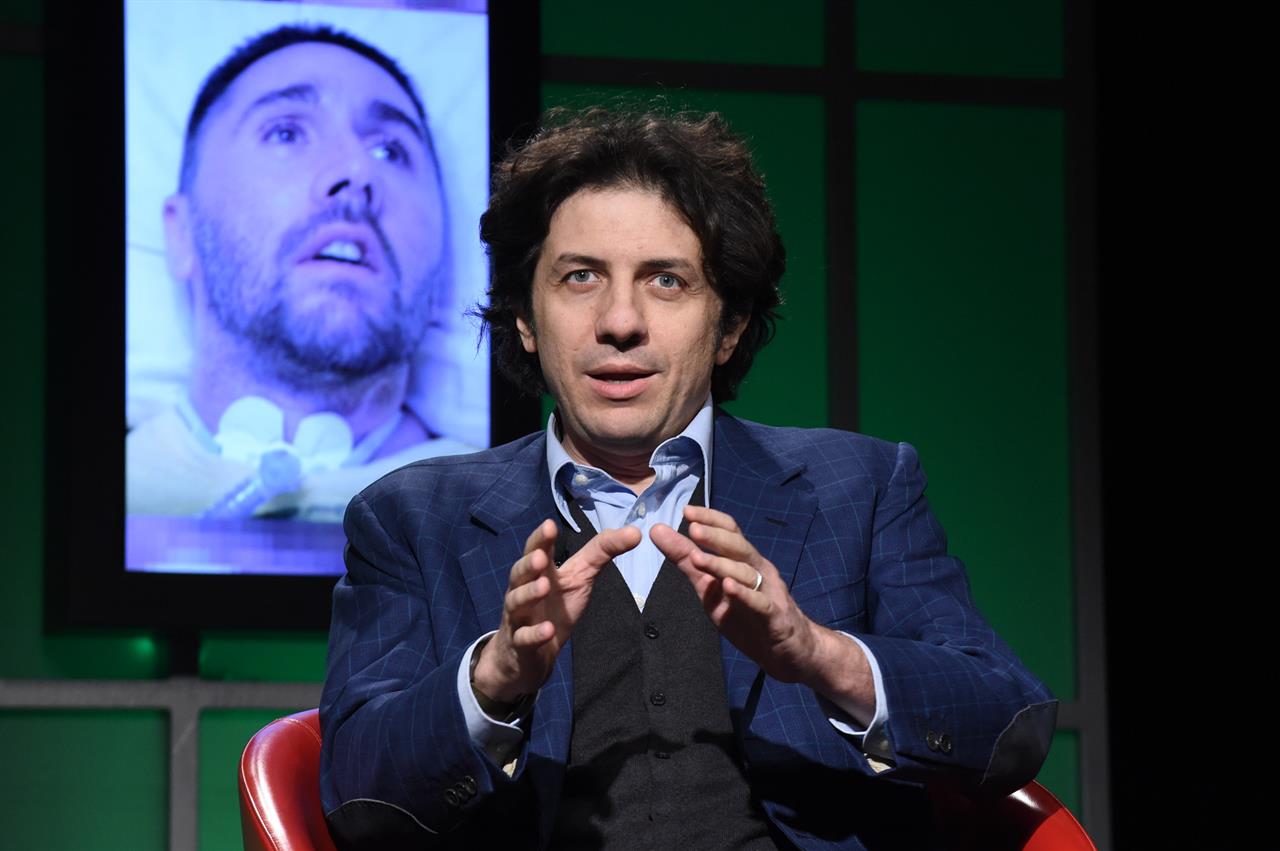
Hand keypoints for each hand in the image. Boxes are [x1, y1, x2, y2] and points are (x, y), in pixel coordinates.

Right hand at [473, 519, 640, 702]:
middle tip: (541, 558)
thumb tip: (635, 532)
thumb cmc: (557, 606)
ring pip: (516, 602)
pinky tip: (547, 630)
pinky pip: (524, 637)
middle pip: (519, 573)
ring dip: (529, 593)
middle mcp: (523, 589)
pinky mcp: (521, 643)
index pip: (536, 550)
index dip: (541, 539)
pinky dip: (534, 634)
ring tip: (544, 587)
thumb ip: (603, 552)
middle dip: (529, 564)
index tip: (550, 525)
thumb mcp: (582, 576)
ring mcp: (519, 617)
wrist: (534, 653)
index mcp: (540, 572)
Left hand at [651, 507, 873, 720]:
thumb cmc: (748, 615)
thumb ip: (686, 561)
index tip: (687, 511)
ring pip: (747, 573)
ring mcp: (769, 593)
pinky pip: (760, 603)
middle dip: (716, 537)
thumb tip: (658, 531)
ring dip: (722, 565)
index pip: (730, 532)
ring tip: (698, 559)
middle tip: (693, 528)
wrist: (789, 651)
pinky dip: (744, 595)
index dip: (711, 519)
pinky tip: (729, 587)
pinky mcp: (775, 618)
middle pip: (739, 547)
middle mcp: (759, 571)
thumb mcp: (710, 588)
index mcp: (744, 561)